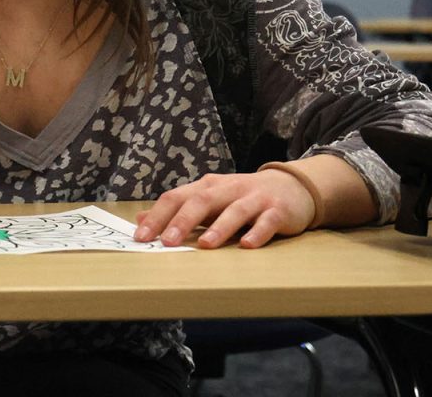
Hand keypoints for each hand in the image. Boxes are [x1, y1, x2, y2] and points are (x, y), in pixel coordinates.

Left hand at [133, 170, 316, 248]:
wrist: (291, 186)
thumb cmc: (242, 198)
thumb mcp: (208, 200)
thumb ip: (177, 210)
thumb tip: (140, 219)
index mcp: (206, 186)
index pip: (177, 197)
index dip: (158, 216)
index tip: (141, 237)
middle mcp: (228, 189)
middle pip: (202, 201)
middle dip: (183, 221)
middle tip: (167, 242)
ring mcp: (254, 199)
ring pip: (235, 211)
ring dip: (219, 228)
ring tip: (205, 245)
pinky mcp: (278, 210)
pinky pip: (267, 221)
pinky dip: (257, 233)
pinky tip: (247, 245)